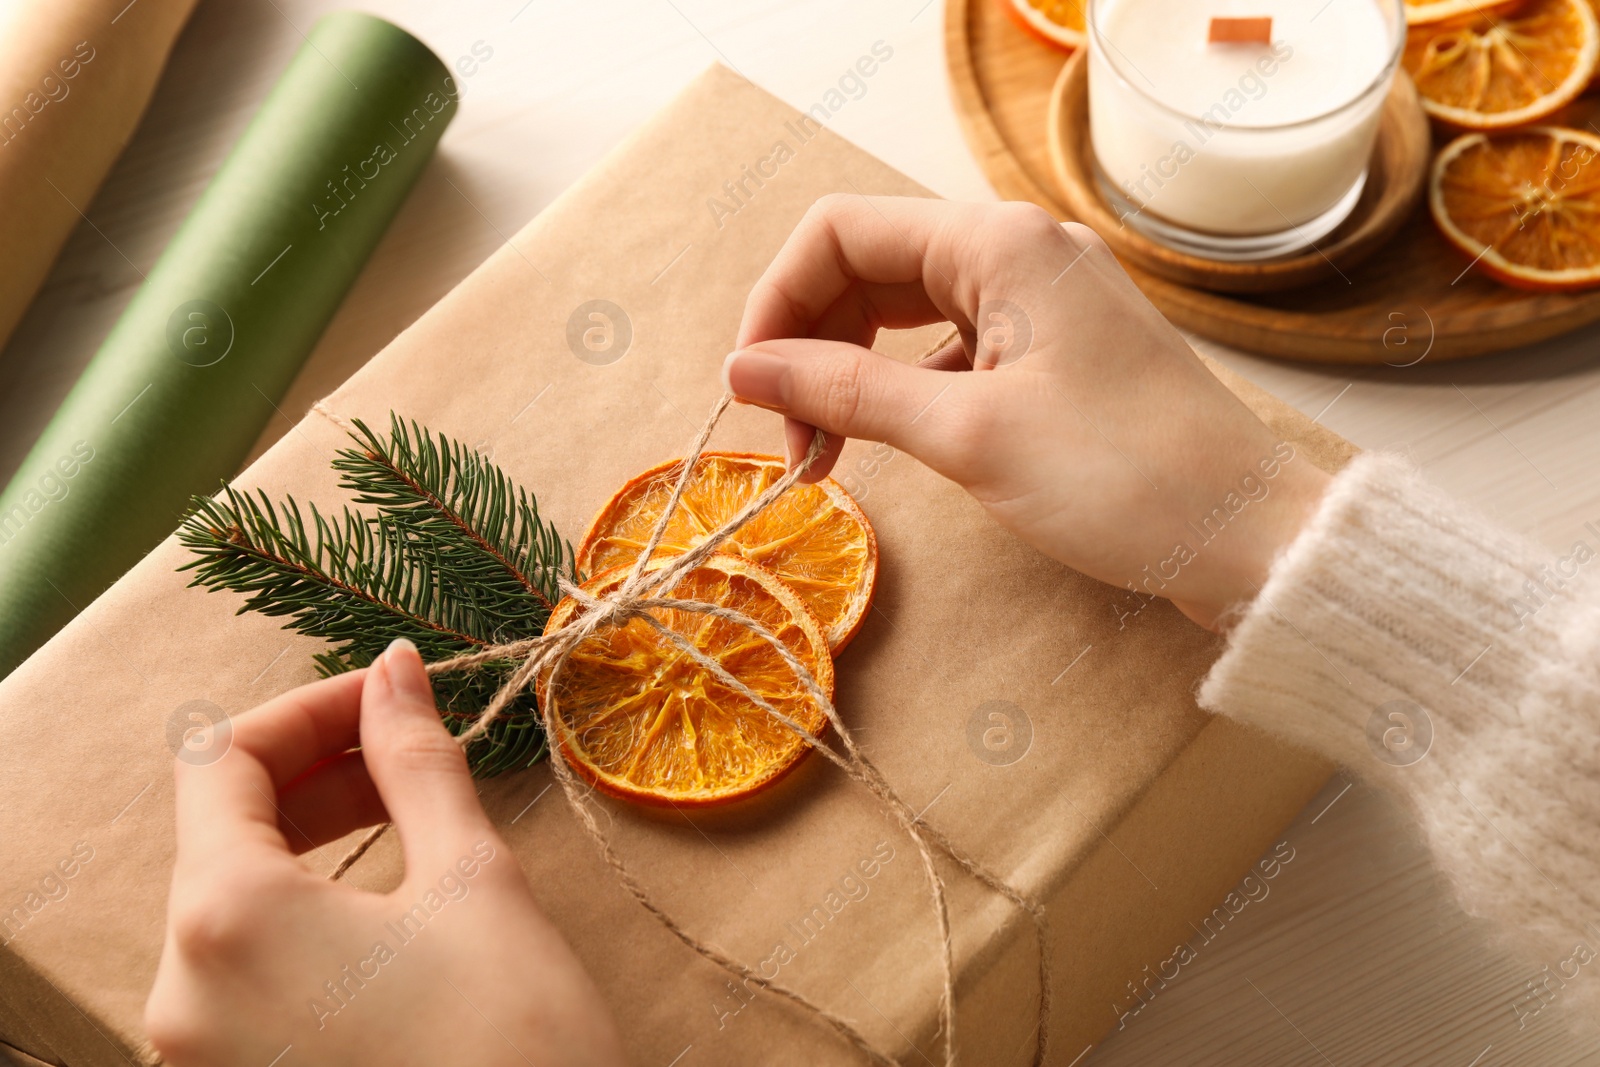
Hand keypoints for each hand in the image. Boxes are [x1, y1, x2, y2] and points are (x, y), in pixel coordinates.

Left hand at [145, 639, 624, 1066]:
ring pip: (232, 905)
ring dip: (313, 843)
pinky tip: (384, 912)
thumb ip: (416, 762)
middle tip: (411, 752)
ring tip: (409, 823)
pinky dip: (305, 918)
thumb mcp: (471, 883)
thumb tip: (393, 668)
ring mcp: (199, 1056)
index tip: (389, 697)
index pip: (216, 758)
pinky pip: (245, 973)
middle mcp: (180, 992)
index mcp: (224, 921)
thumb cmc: (512, 1047)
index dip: (307, 707)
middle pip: (217, 832)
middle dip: (315, 773)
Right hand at [725, 196, 1330, 629]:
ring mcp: (1041, 301)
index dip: (777, 305)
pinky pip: (948, 350)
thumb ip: (846, 393)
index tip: (751, 392)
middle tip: (789, 445)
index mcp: (1000, 241)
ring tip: (823, 458)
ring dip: (850, 374)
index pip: (840, 233)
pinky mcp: (1054, 352)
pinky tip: (887, 445)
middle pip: (868, 268)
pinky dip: (902, 391)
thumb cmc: (1125, 479)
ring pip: (904, 312)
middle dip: (810, 346)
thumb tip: (745, 372)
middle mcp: (1019, 252)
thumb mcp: (968, 436)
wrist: (1248, 538)